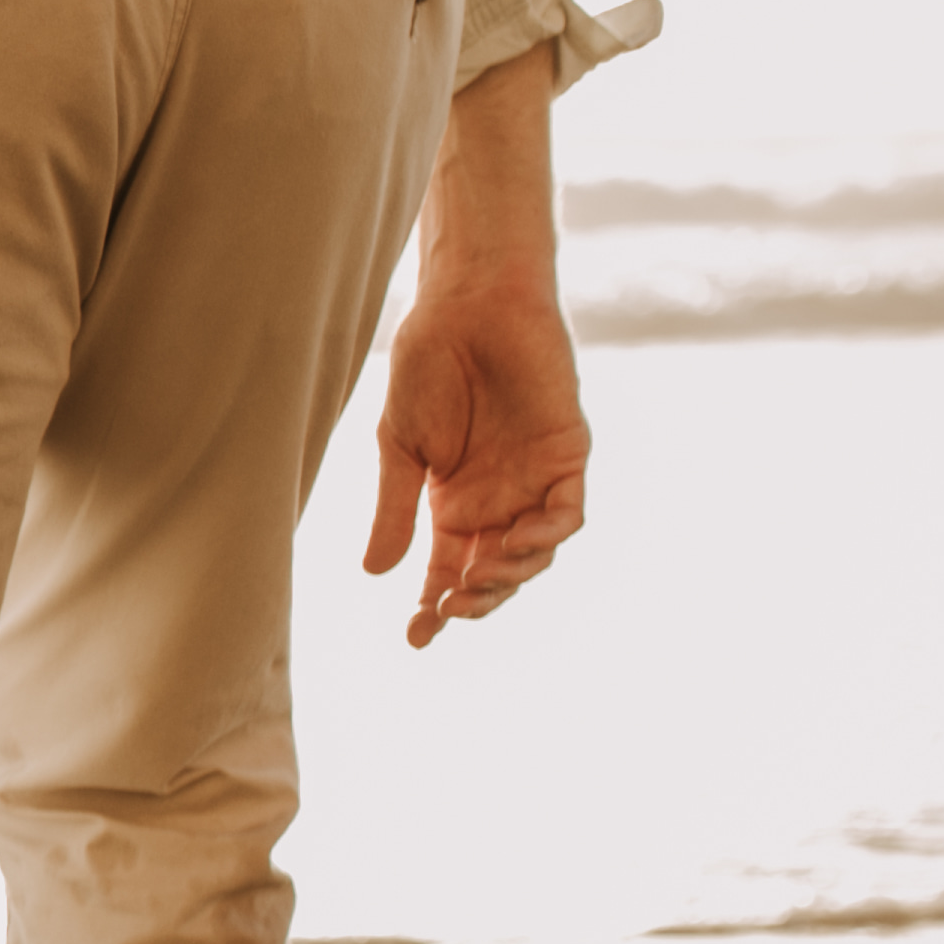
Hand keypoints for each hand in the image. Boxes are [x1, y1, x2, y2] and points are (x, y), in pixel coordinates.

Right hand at [360, 275, 588, 646]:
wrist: (468, 305)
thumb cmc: (426, 365)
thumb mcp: (400, 447)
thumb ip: (395, 509)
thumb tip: (376, 574)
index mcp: (452, 503)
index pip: (446, 570)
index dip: (432, 607)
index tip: (415, 638)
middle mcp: (497, 500)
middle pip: (493, 573)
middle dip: (473, 600)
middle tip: (448, 609)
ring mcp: (534, 480)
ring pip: (534, 553)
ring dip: (510, 577)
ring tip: (477, 582)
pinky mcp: (567, 454)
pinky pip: (568, 512)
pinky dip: (548, 534)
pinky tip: (519, 542)